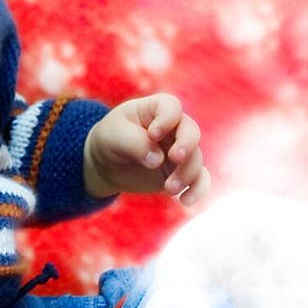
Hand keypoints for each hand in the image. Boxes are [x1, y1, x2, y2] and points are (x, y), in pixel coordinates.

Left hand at [83, 93, 209, 205]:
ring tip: (169, 189)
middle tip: (174, 158)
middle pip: (192, 131)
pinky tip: (185, 200)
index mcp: (155, 109)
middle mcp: (173, 127)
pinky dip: (198, 190)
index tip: (153, 135)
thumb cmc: (110, 140)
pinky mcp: (181, 172)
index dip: (167, 120)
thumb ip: (135, 143)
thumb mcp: (114, 136)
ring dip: (186, 174)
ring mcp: (180, 150)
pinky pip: (200, 179)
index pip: (172, 107)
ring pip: (196, 158)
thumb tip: (158, 160)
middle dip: (186, 145)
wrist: (108, 164)